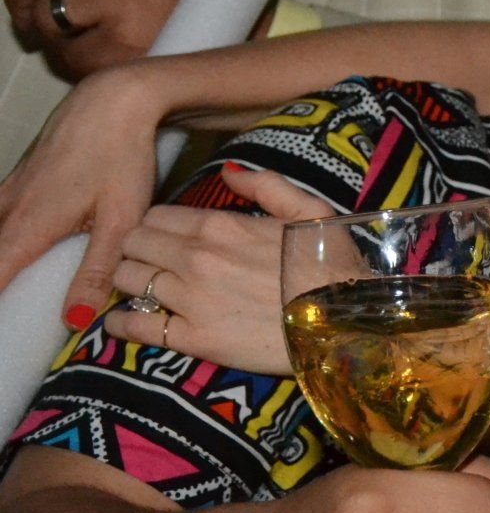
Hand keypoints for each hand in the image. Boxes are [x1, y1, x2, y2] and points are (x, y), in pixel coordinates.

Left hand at [0, 0, 202, 76]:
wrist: (242, 49)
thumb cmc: (203, 0)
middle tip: (23, 8)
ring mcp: (122, 4)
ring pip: (47, 15)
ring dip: (51, 34)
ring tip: (77, 41)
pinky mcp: (119, 49)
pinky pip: (67, 56)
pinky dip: (73, 64)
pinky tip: (100, 62)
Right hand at [0, 64, 163, 321]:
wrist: (115, 99)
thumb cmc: (121, 158)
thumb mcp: (119, 221)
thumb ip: (97, 272)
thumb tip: (72, 322)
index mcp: (27, 227)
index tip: (0, 339)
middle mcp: (7, 210)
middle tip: (10, 321)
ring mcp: (9, 190)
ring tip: (11, 286)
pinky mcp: (19, 178)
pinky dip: (0, 237)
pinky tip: (14, 246)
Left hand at [105, 167, 332, 373]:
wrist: (345, 320)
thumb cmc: (333, 265)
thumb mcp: (310, 210)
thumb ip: (266, 185)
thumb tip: (227, 173)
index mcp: (220, 225)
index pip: (156, 216)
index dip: (154, 225)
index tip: (162, 237)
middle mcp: (196, 258)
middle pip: (133, 244)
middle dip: (135, 250)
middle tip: (149, 261)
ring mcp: (190, 299)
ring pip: (127, 281)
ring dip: (129, 283)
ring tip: (141, 290)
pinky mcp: (193, 339)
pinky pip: (136, 328)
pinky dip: (121, 324)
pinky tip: (122, 322)